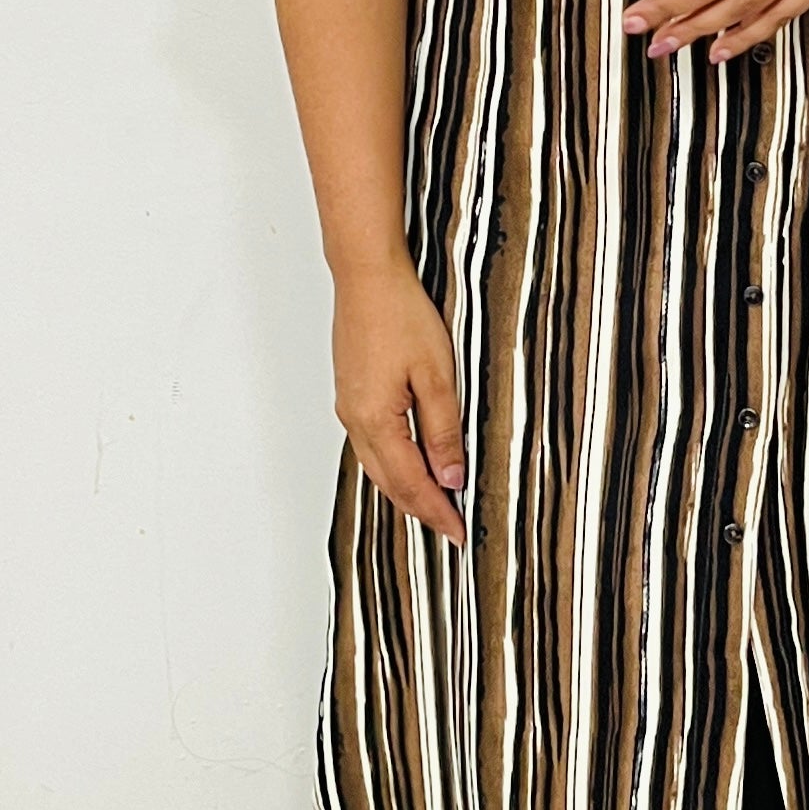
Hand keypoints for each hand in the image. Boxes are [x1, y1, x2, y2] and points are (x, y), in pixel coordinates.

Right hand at [332, 253, 466, 545]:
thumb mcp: (436, 376)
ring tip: (435, 504)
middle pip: (389, 482)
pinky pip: (372, 445)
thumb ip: (444, 430)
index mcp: (376, 421)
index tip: (460, 533)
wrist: (366, 276)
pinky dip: (393, 464)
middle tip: (451, 528)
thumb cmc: (400, 315)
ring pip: (378, 466)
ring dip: (406, 488)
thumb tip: (451, 476)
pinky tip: (410, 464)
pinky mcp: (351, 393)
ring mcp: (349, 407)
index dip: (438, 512)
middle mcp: (355, 420)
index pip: (412, 483)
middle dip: (421, 508)